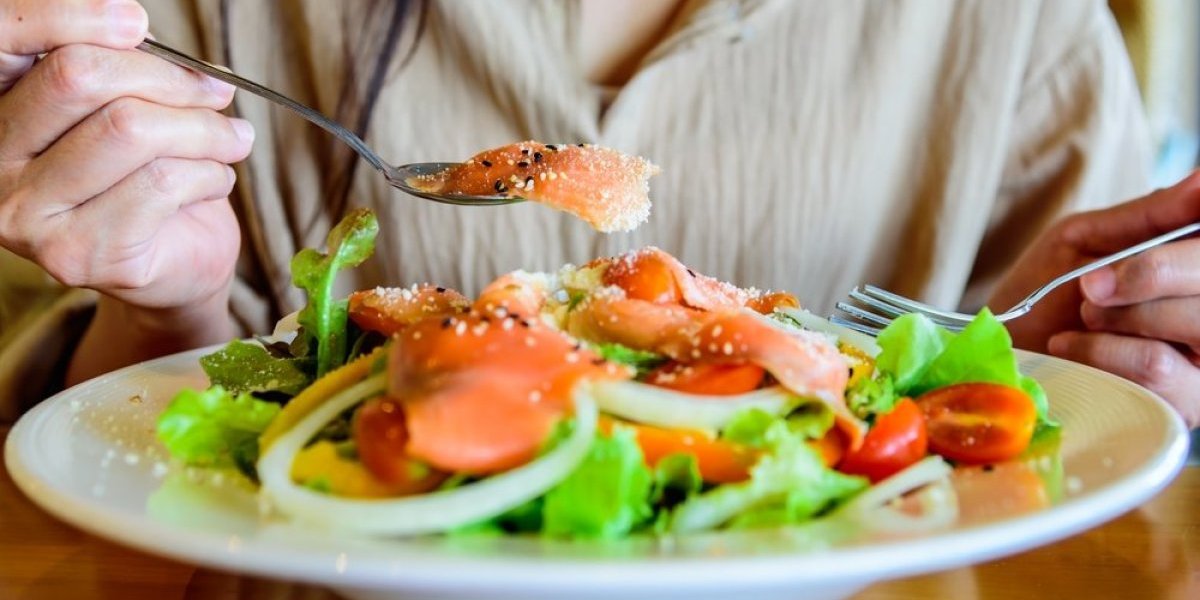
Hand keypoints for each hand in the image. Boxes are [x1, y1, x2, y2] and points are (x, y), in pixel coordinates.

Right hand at [0, 1, 254, 380]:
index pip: (6, 39)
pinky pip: (163, 182)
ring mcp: (29, 217)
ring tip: (231, 139)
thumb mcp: (129, 107)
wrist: (175, 265)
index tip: (136, 21)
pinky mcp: (80, 254)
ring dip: (204, 129)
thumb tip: (135, 24)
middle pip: (80, 79)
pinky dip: (211, 173)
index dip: (69, 17)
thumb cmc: (151, 176)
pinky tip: (215, 180)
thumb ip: (119, 67)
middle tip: (216, 90)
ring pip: (131, 130)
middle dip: (167, 78)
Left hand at [991, 172, 1199, 426]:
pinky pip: (1158, 367)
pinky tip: (1072, 346)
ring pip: (1195, 325)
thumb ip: (1152, 214)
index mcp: (1194, 264)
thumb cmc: (1046, 288)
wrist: (1002, 351)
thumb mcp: (1088, 237)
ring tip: (1083, 315)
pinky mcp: (1186, 403)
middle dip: (1148, 275)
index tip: (1132, 248)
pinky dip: (1103, 350)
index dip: (1179, 252)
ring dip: (1121, 315)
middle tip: (1091, 284)